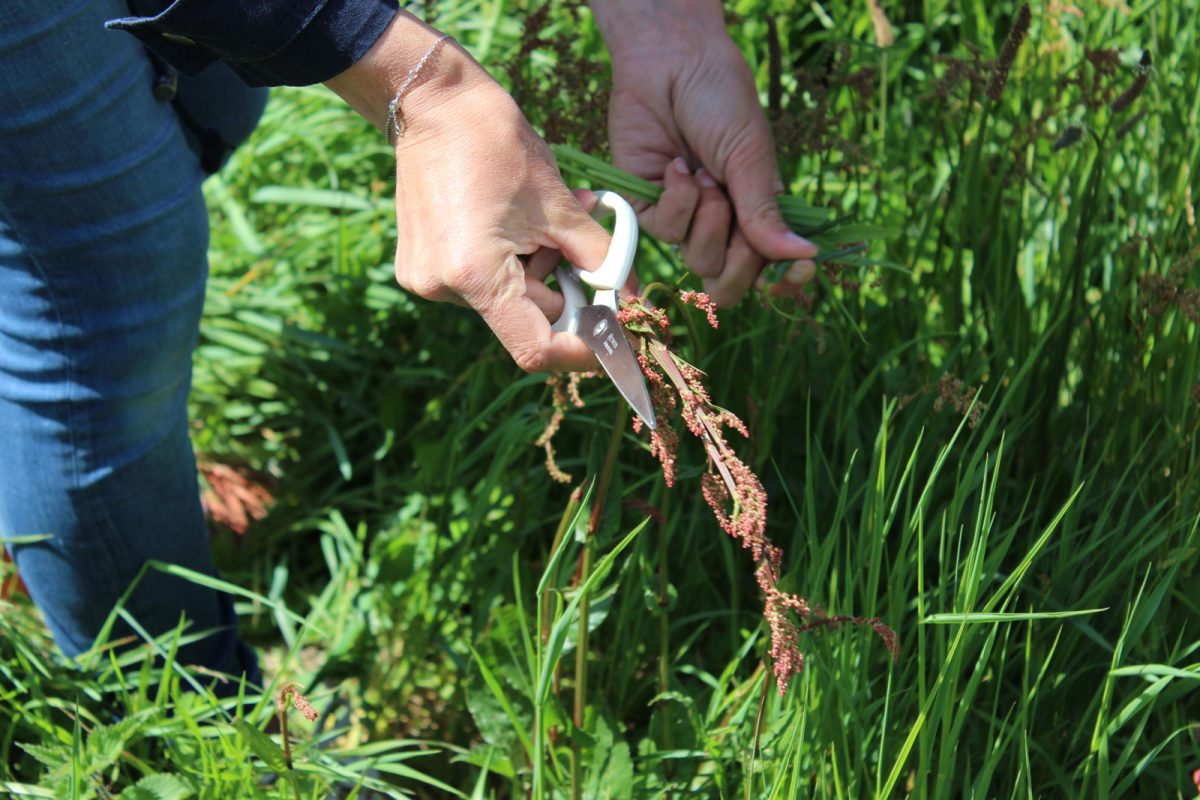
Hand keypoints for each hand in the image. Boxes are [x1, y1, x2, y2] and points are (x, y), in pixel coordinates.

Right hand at [327, 12, 610, 371]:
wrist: (433, 104)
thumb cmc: (497, 143)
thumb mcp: (561, 204)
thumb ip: (599, 258)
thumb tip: (628, 297)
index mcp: (475, 275)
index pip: (536, 348)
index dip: (581, 350)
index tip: (611, 338)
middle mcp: (443, 288)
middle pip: (525, 321)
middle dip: (564, 293)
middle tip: (581, 251)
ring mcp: (426, 280)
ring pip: (507, 301)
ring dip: (539, 272)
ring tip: (545, 222)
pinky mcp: (420, 268)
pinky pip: (482, 284)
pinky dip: (512, 264)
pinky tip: (515, 226)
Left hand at [590, 1, 817, 304]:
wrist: (670, 65)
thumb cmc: (721, 101)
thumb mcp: (751, 156)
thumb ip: (766, 213)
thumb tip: (805, 255)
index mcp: (758, 210)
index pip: (772, 268)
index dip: (785, 281)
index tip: (799, 269)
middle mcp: (724, 221)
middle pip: (731, 280)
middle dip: (738, 260)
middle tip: (735, 214)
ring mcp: (686, 217)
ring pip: (698, 260)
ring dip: (707, 220)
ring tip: (705, 174)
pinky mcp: (649, 207)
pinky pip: (665, 232)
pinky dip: (676, 200)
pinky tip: (676, 166)